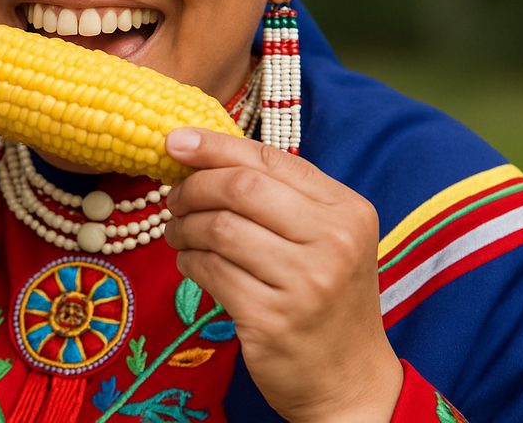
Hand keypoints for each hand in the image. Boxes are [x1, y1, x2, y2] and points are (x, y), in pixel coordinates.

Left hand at [163, 129, 402, 421]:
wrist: (349, 381)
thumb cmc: (326, 298)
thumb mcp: (324, 239)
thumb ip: (279, 196)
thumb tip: (199, 153)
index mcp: (347, 210)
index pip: (271, 160)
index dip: (215, 146)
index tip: (175, 142)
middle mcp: (334, 241)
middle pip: (241, 187)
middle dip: (194, 187)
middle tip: (173, 199)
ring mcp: (306, 283)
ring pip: (220, 228)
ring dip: (185, 227)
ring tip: (178, 234)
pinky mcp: (273, 319)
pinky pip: (211, 272)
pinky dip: (190, 262)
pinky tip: (191, 263)